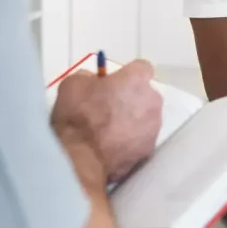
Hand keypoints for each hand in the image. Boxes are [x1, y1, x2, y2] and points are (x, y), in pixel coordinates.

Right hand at [51, 59, 163, 182]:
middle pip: (146, 94)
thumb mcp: (73, 84)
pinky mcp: (149, 149)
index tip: (114, 84)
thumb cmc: (77, 116)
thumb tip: (95, 81)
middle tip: (109, 108)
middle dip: (132, 99)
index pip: (142, 68)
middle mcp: (152, 100)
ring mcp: (153, 126)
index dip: (128, 76)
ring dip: (133, 120)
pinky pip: (141, 139)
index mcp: (136, 79)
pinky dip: (131, 141)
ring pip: (146, 117)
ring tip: (109, 132)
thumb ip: (90, 77)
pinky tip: (112, 147)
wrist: (81, 159)